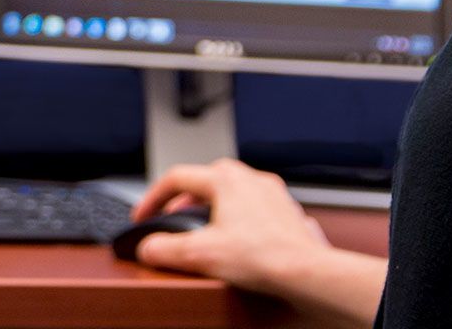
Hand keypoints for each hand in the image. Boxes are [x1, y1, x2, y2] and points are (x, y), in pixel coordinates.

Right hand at [126, 159, 334, 294]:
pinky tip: (238, 241)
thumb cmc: (265, 258)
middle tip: (172, 220)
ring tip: (204, 230)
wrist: (307, 272)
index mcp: (225, 179)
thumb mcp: (199, 255)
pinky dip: (239, 220)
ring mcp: (272, 194)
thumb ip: (164, 249)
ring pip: (232, 192)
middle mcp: (250, 179)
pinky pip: (254, 208)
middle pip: (204, 181)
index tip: (144, 215)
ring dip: (212, 209)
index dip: (152, 198)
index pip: (175, 178)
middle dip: (183, 201)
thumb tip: (148, 248)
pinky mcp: (287, 212)